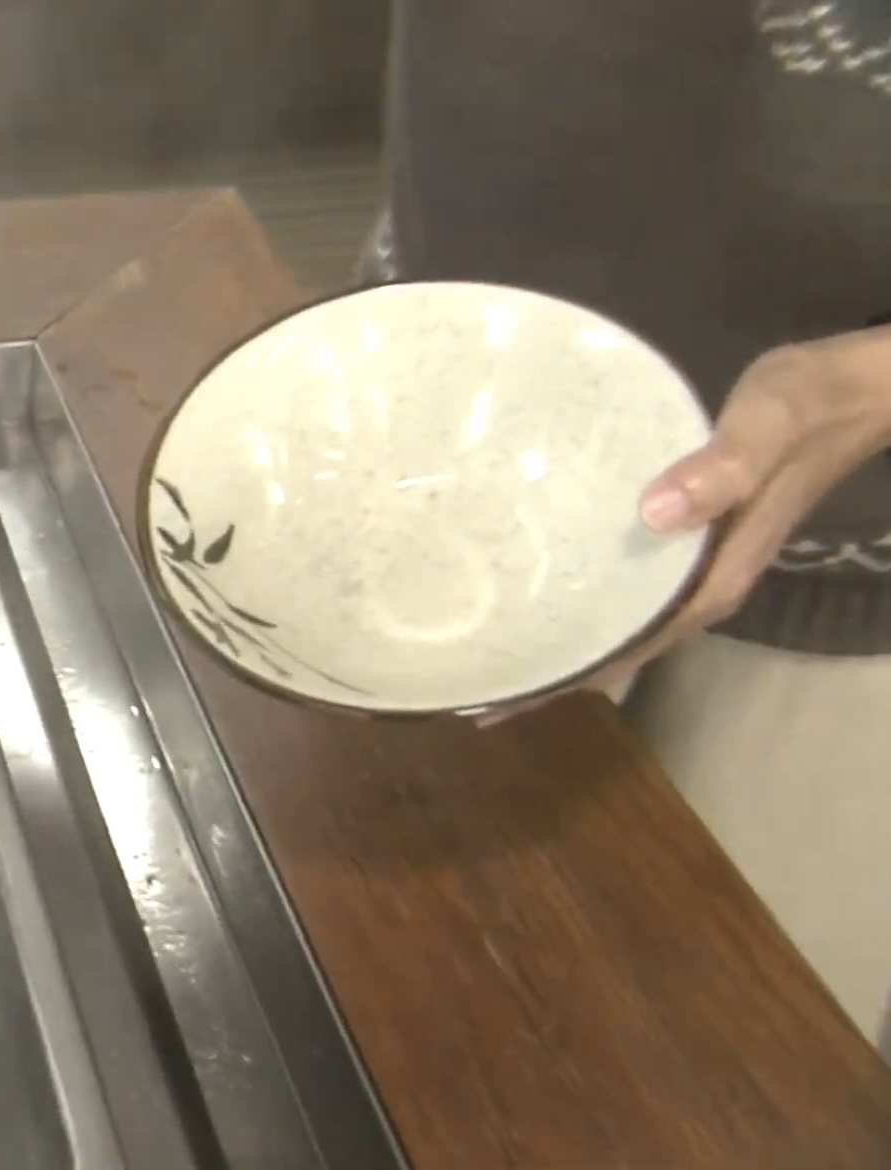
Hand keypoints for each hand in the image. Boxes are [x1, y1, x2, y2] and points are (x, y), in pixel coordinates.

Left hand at [480, 330, 890, 724]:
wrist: (857, 388)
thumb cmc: (809, 406)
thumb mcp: (764, 431)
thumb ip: (718, 473)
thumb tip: (652, 515)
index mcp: (716, 578)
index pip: (633, 646)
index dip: (573, 674)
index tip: (508, 698)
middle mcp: (707, 583)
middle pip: (623, 643)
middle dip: (559, 666)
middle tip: (481, 683)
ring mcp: (702, 561)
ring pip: (627, 615)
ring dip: (573, 632)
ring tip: (501, 643)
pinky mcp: (696, 533)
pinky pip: (633, 578)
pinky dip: (592, 588)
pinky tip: (551, 577)